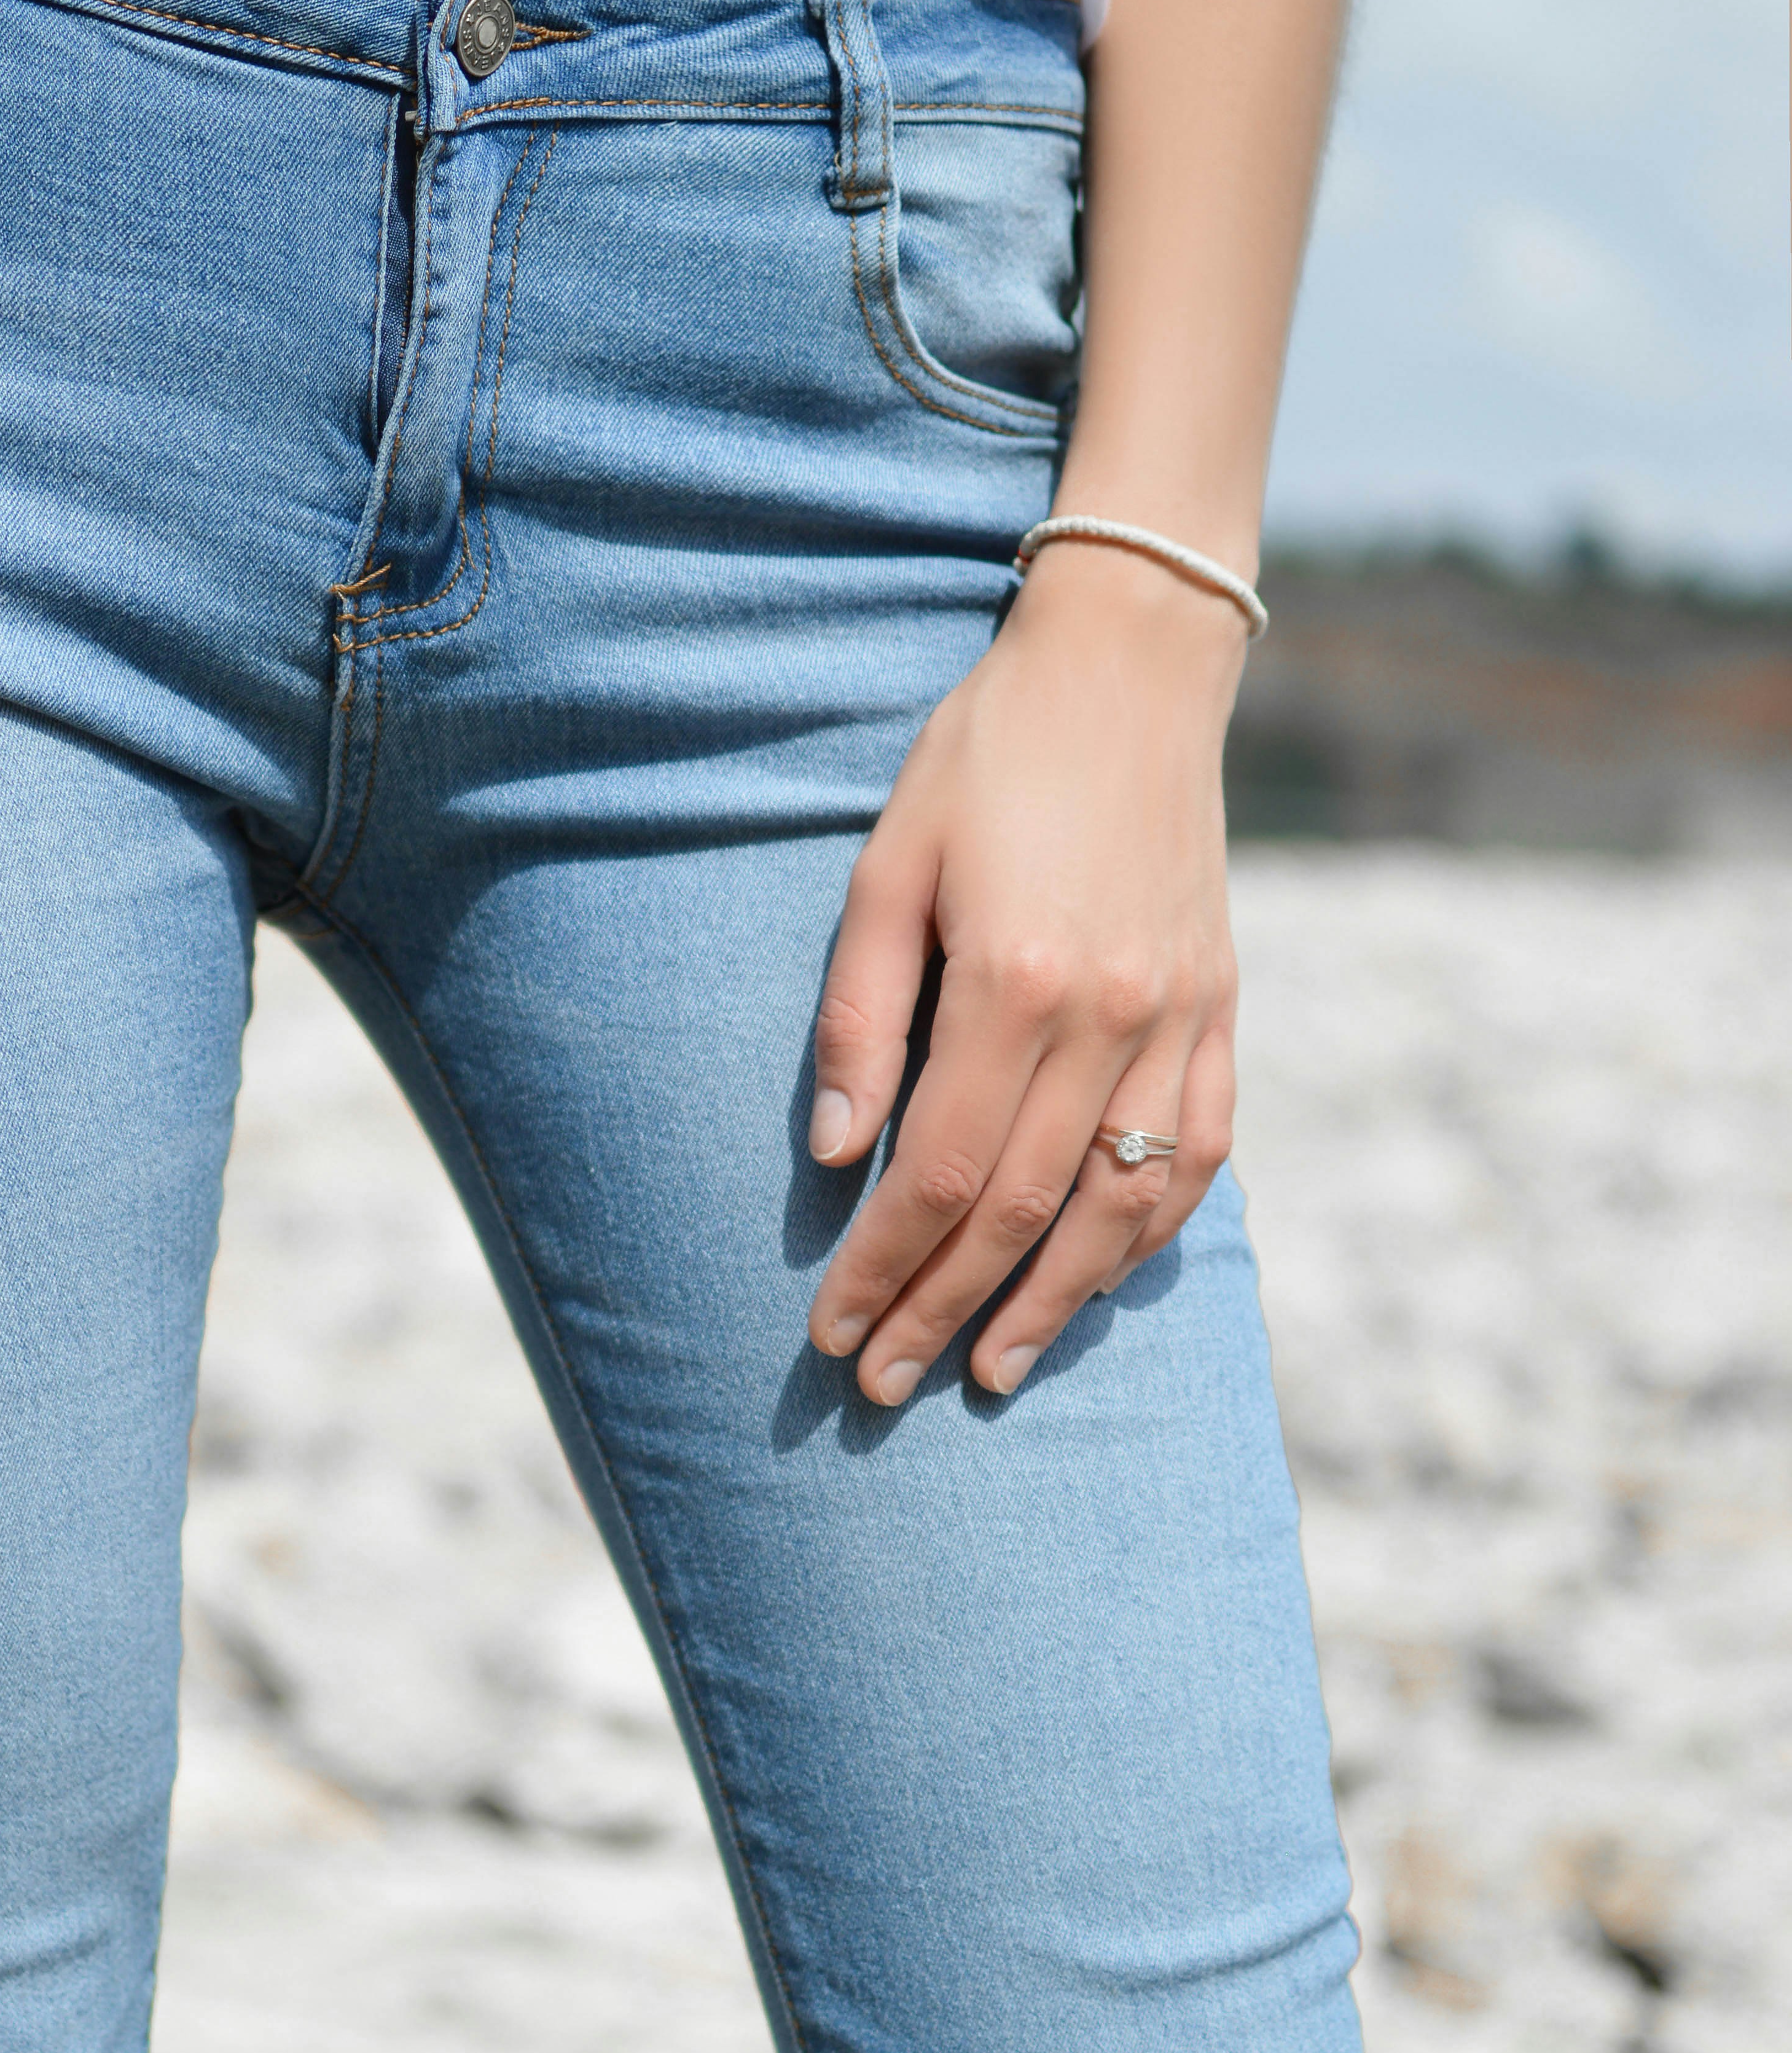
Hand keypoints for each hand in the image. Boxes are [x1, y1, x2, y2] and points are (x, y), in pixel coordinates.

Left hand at [804, 543, 1246, 1401]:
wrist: (1131, 667)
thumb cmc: (986, 755)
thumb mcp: (888, 865)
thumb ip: (861, 1015)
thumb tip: (839, 1157)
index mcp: (1018, 984)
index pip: (937, 1174)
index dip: (881, 1267)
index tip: (831, 1330)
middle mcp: (1112, 1017)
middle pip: (1019, 1210)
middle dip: (945, 1309)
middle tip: (884, 1385)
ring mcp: (1181, 1017)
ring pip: (1122, 1205)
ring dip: (1055, 1302)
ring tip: (992, 1367)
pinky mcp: (1220, 1006)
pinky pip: (1199, 1150)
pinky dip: (1147, 1230)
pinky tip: (1096, 1277)